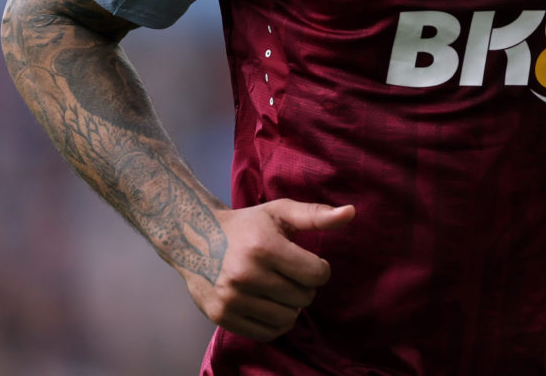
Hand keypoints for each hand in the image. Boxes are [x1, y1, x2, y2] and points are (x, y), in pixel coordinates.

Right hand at [179, 199, 354, 340]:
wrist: (194, 238)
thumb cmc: (246, 225)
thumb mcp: (280, 212)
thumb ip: (316, 215)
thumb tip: (351, 212)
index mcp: (264, 246)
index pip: (316, 275)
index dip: (318, 269)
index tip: (306, 262)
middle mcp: (246, 274)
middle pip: (303, 298)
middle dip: (303, 287)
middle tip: (288, 274)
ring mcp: (232, 298)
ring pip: (288, 319)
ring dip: (290, 307)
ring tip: (278, 289)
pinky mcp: (222, 316)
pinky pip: (267, 333)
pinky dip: (275, 323)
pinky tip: (268, 304)